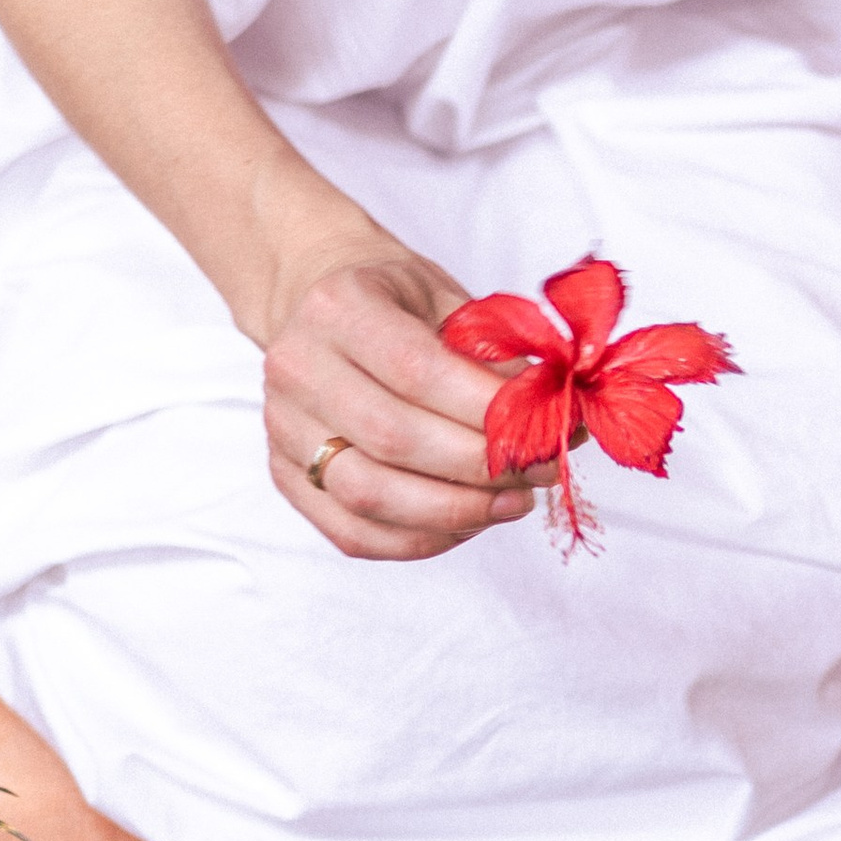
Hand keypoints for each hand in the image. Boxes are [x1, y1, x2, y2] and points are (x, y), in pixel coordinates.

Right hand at [262, 251, 539, 561]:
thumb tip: (557, 416)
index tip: (546, 429)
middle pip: (394, 439)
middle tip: (541, 471)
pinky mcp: (285, 476)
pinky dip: (419, 539)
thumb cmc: (395, 302)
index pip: (418, 371)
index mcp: (338, 307)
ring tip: (513, 502)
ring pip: (370, 496)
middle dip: (481, 466)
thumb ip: (494, 354)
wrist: (318, 303)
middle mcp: (297, 367)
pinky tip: (467, 522)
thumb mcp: (447, 300)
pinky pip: (352, 532)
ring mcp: (283, 427)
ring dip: (455, 510)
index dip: (487, 411)